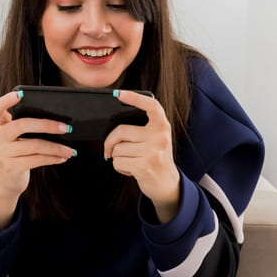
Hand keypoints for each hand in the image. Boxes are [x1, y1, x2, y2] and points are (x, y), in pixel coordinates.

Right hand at [0, 91, 75, 231]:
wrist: (7, 181)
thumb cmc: (18, 153)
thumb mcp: (17, 138)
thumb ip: (27, 127)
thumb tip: (59, 121)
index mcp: (0, 125)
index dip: (6, 100)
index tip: (20, 93)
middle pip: (23, 125)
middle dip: (48, 125)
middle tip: (67, 128)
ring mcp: (3, 152)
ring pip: (35, 145)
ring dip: (57, 147)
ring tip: (70, 150)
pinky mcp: (11, 167)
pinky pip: (37, 159)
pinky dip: (53, 158)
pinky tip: (63, 157)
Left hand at [103, 90, 180, 222]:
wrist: (167, 183)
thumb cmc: (156, 157)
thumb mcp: (155, 139)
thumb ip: (141, 129)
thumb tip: (113, 128)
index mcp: (162, 126)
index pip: (151, 106)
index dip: (135, 98)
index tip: (119, 93)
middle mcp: (160, 137)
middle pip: (121, 131)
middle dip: (110, 142)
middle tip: (109, 149)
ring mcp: (153, 152)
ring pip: (117, 149)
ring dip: (117, 157)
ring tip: (130, 160)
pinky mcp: (144, 166)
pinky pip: (118, 162)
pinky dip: (118, 167)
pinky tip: (130, 169)